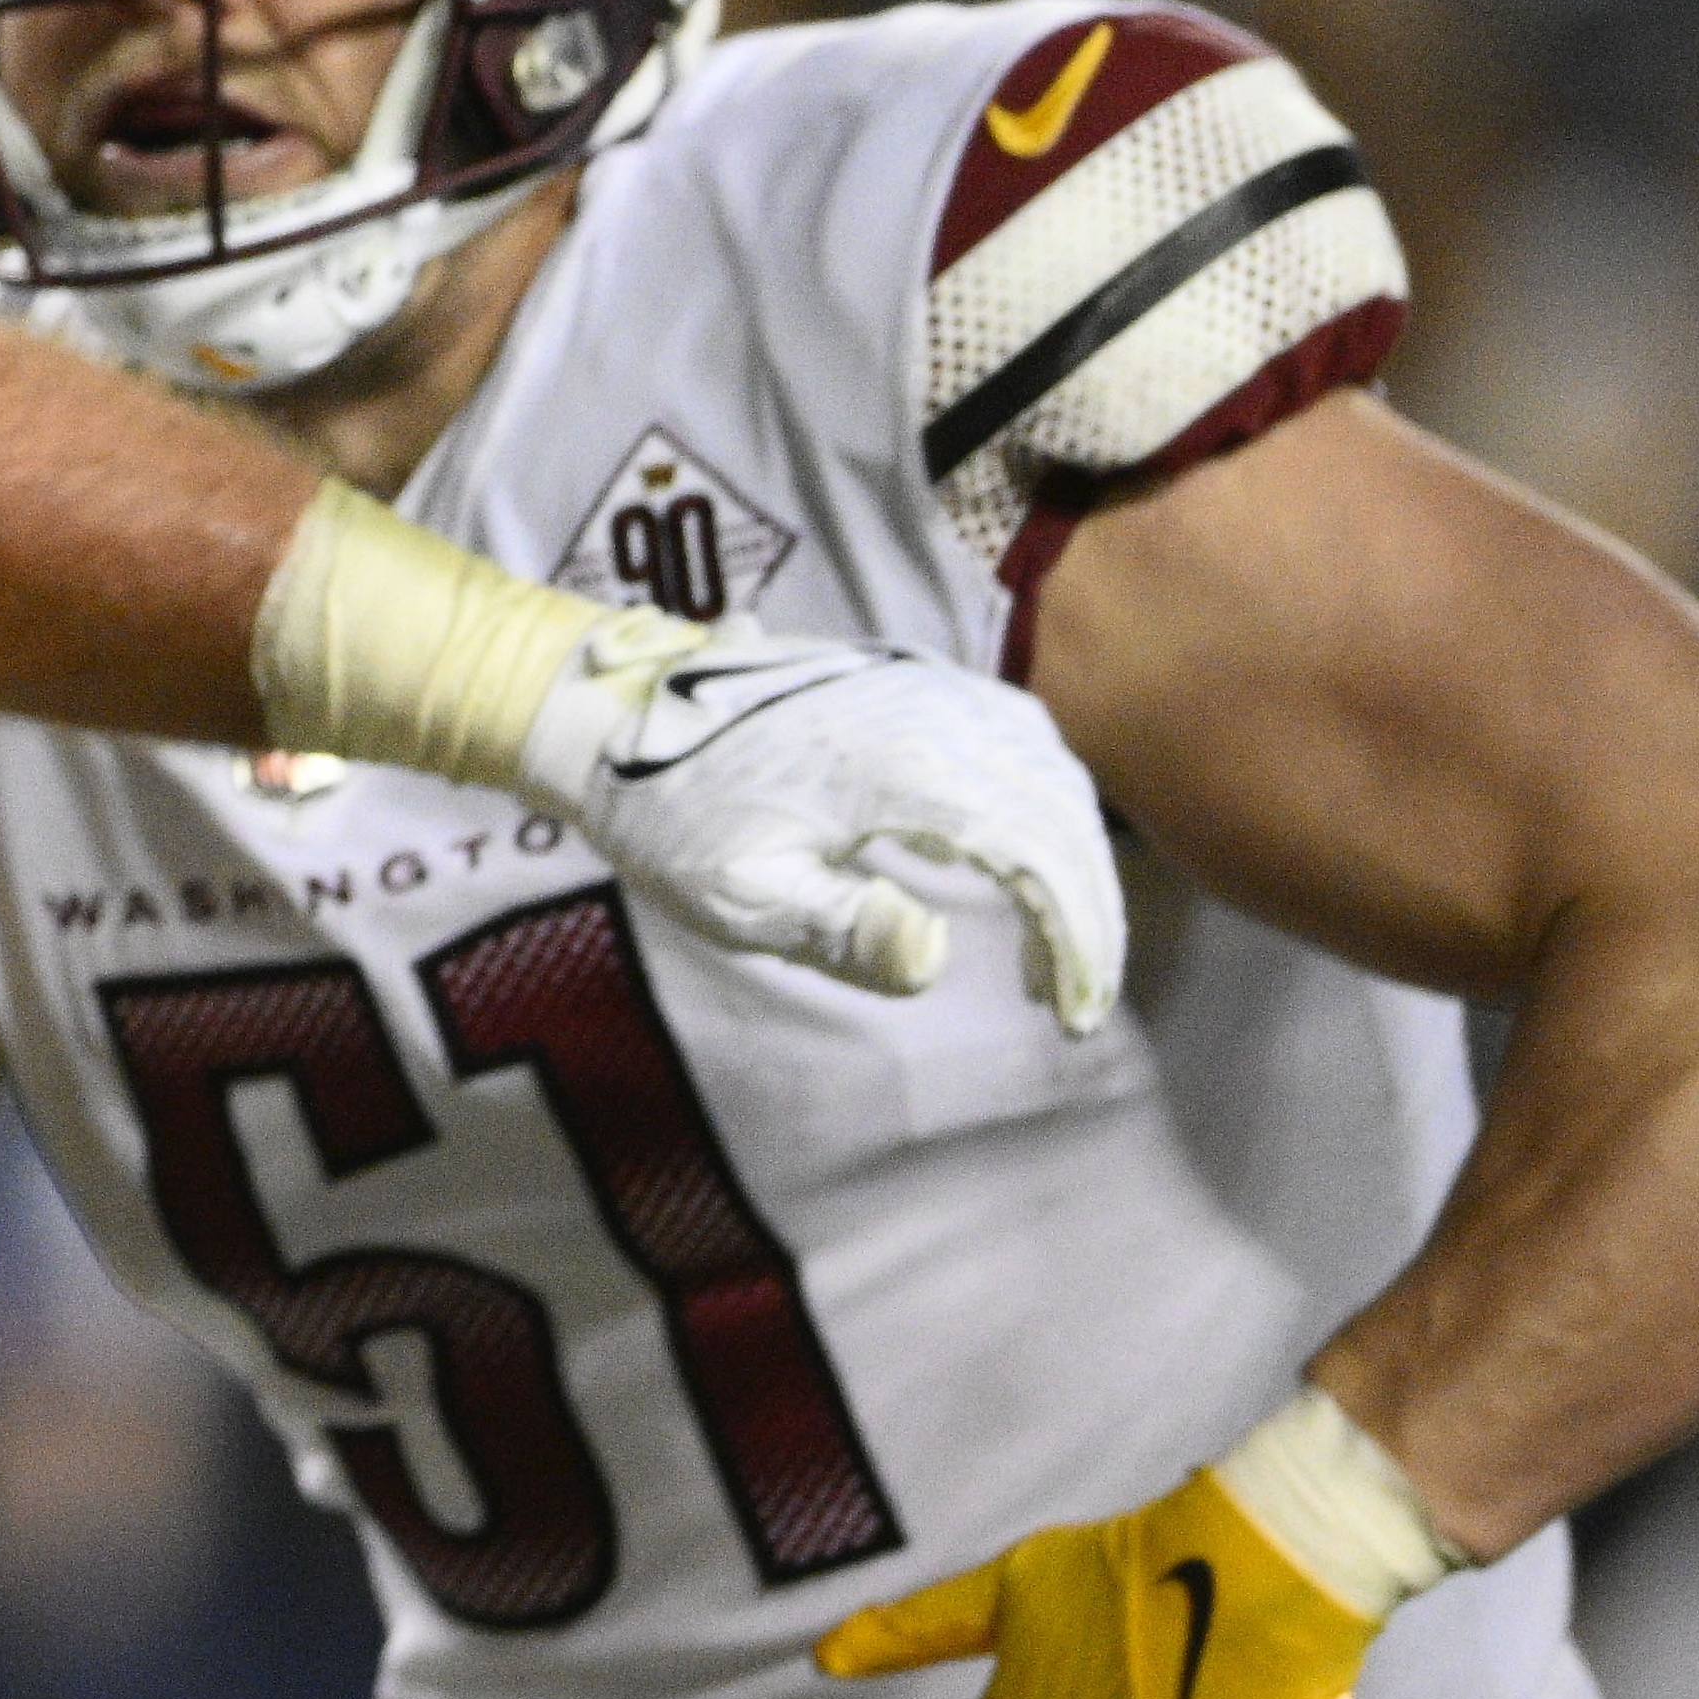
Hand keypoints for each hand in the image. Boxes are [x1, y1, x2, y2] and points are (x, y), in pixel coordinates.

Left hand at [523, 621, 1122, 1031]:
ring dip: (1068, 860)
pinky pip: (1013, 739)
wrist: (611, 717)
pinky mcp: (911, 682)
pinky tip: (1020, 872)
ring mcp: (924, 685)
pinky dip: (1037, 809)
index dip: (1077, 939)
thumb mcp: (738, 895)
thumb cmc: (671, 815)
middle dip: (1087, 911)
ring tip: (1053, 953)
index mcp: (899, 763)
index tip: (1077, 1016)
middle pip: (1060, 811)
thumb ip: (840, 929)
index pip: (1037, 853)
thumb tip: (932, 960)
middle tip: (1076, 1001)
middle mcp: (930, 709)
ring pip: (1048, 770)